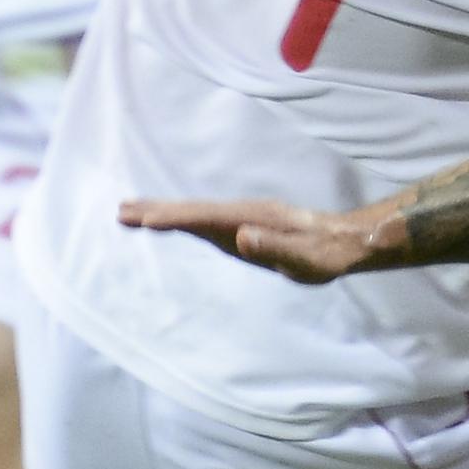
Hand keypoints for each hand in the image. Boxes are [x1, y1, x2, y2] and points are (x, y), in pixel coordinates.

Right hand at [119, 195, 383, 283]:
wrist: (348, 241)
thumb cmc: (327, 255)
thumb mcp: (305, 258)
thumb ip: (275, 247)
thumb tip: (242, 236)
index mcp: (251, 220)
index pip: (203, 218)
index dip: (173, 218)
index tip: (142, 219)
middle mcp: (243, 213)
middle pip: (192, 209)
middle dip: (156, 209)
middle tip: (120, 209)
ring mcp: (244, 217)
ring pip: (196, 212)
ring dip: (165, 211)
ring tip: (133, 211)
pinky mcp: (247, 225)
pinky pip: (206, 219)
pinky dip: (183, 218)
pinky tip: (174, 223)